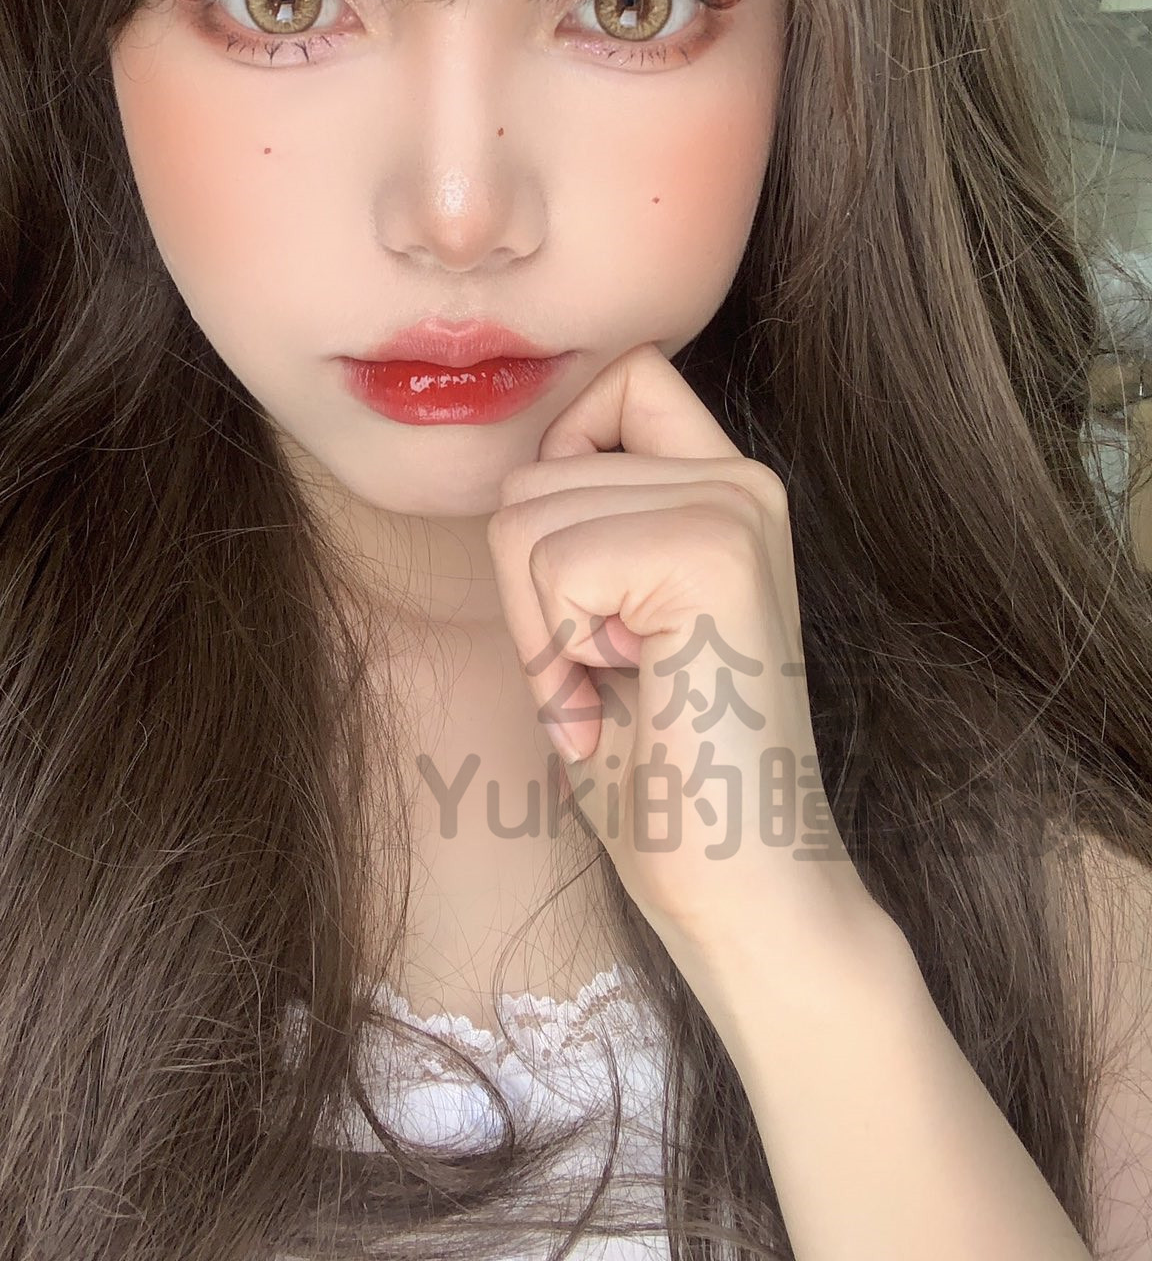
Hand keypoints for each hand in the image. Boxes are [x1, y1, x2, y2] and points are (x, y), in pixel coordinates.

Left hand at [487, 341, 870, 962]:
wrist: (741, 887)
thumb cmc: (661, 770)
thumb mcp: (610, 615)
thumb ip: (590, 520)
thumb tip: (523, 462)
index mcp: (726, 487)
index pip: (621, 379)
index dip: (565, 466)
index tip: (591, 584)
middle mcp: (741, 479)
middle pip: (536, 472)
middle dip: (532, 594)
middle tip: (610, 678)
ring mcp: (732, 507)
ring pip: (526, 518)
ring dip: (541, 630)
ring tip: (620, 692)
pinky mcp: (712, 549)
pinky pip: (550, 565)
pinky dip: (555, 653)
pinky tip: (625, 701)